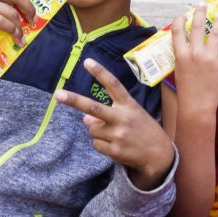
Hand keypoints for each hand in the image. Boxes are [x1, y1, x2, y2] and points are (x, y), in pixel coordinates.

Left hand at [55, 58, 174, 189]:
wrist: (160, 155)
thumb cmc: (143, 130)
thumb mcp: (131, 116)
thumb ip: (109, 112)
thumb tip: (85, 119)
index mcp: (129, 105)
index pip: (113, 85)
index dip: (100, 73)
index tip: (87, 61)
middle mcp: (123, 118)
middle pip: (94, 108)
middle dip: (74, 100)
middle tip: (58, 94)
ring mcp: (118, 135)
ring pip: (92, 129)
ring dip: (98, 132)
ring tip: (116, 136)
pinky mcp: (115, 150)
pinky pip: (95, 144)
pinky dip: (101, 145)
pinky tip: (116, 146)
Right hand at [170, 6, 217, 119]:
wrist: (197, 105)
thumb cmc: (185, 89)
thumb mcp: (178, 69)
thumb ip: (182, 54)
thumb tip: (186, 41)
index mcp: (180, 54)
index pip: (177, 29)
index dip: (180, 20)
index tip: (182, 16)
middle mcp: (195, 52)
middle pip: (198, 25)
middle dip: (200, 12)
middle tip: (202, 6)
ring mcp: (210, 57)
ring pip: (216, 32)